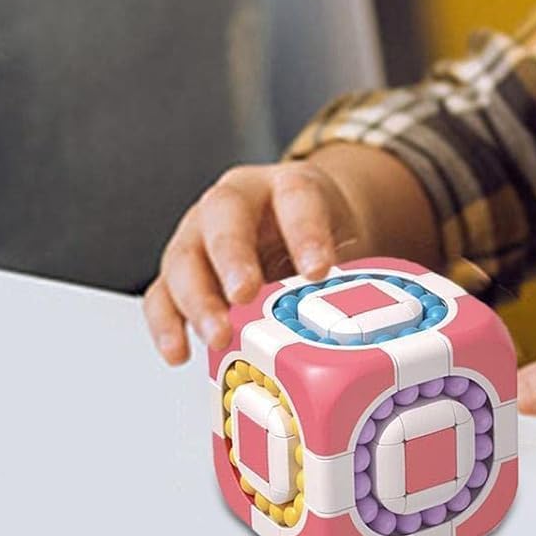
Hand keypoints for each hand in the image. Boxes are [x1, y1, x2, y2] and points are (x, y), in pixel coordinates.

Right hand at [141, 161, 362, 365]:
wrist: (295, 226)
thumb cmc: (318, 236)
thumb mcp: (342, 241)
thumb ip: (349, 273)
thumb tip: (373, 324)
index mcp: (286, 184)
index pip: (295, 195)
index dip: (306, 232)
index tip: (319, 270)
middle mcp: (236, 199)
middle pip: (224, 215)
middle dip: (232, 256)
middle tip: (246, 294)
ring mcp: (201, 232)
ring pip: (184, 255)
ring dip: (197, 298)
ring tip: (218, 335)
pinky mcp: (180, 270)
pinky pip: (162, 293)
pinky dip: (166, 322)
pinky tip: (180, 351)